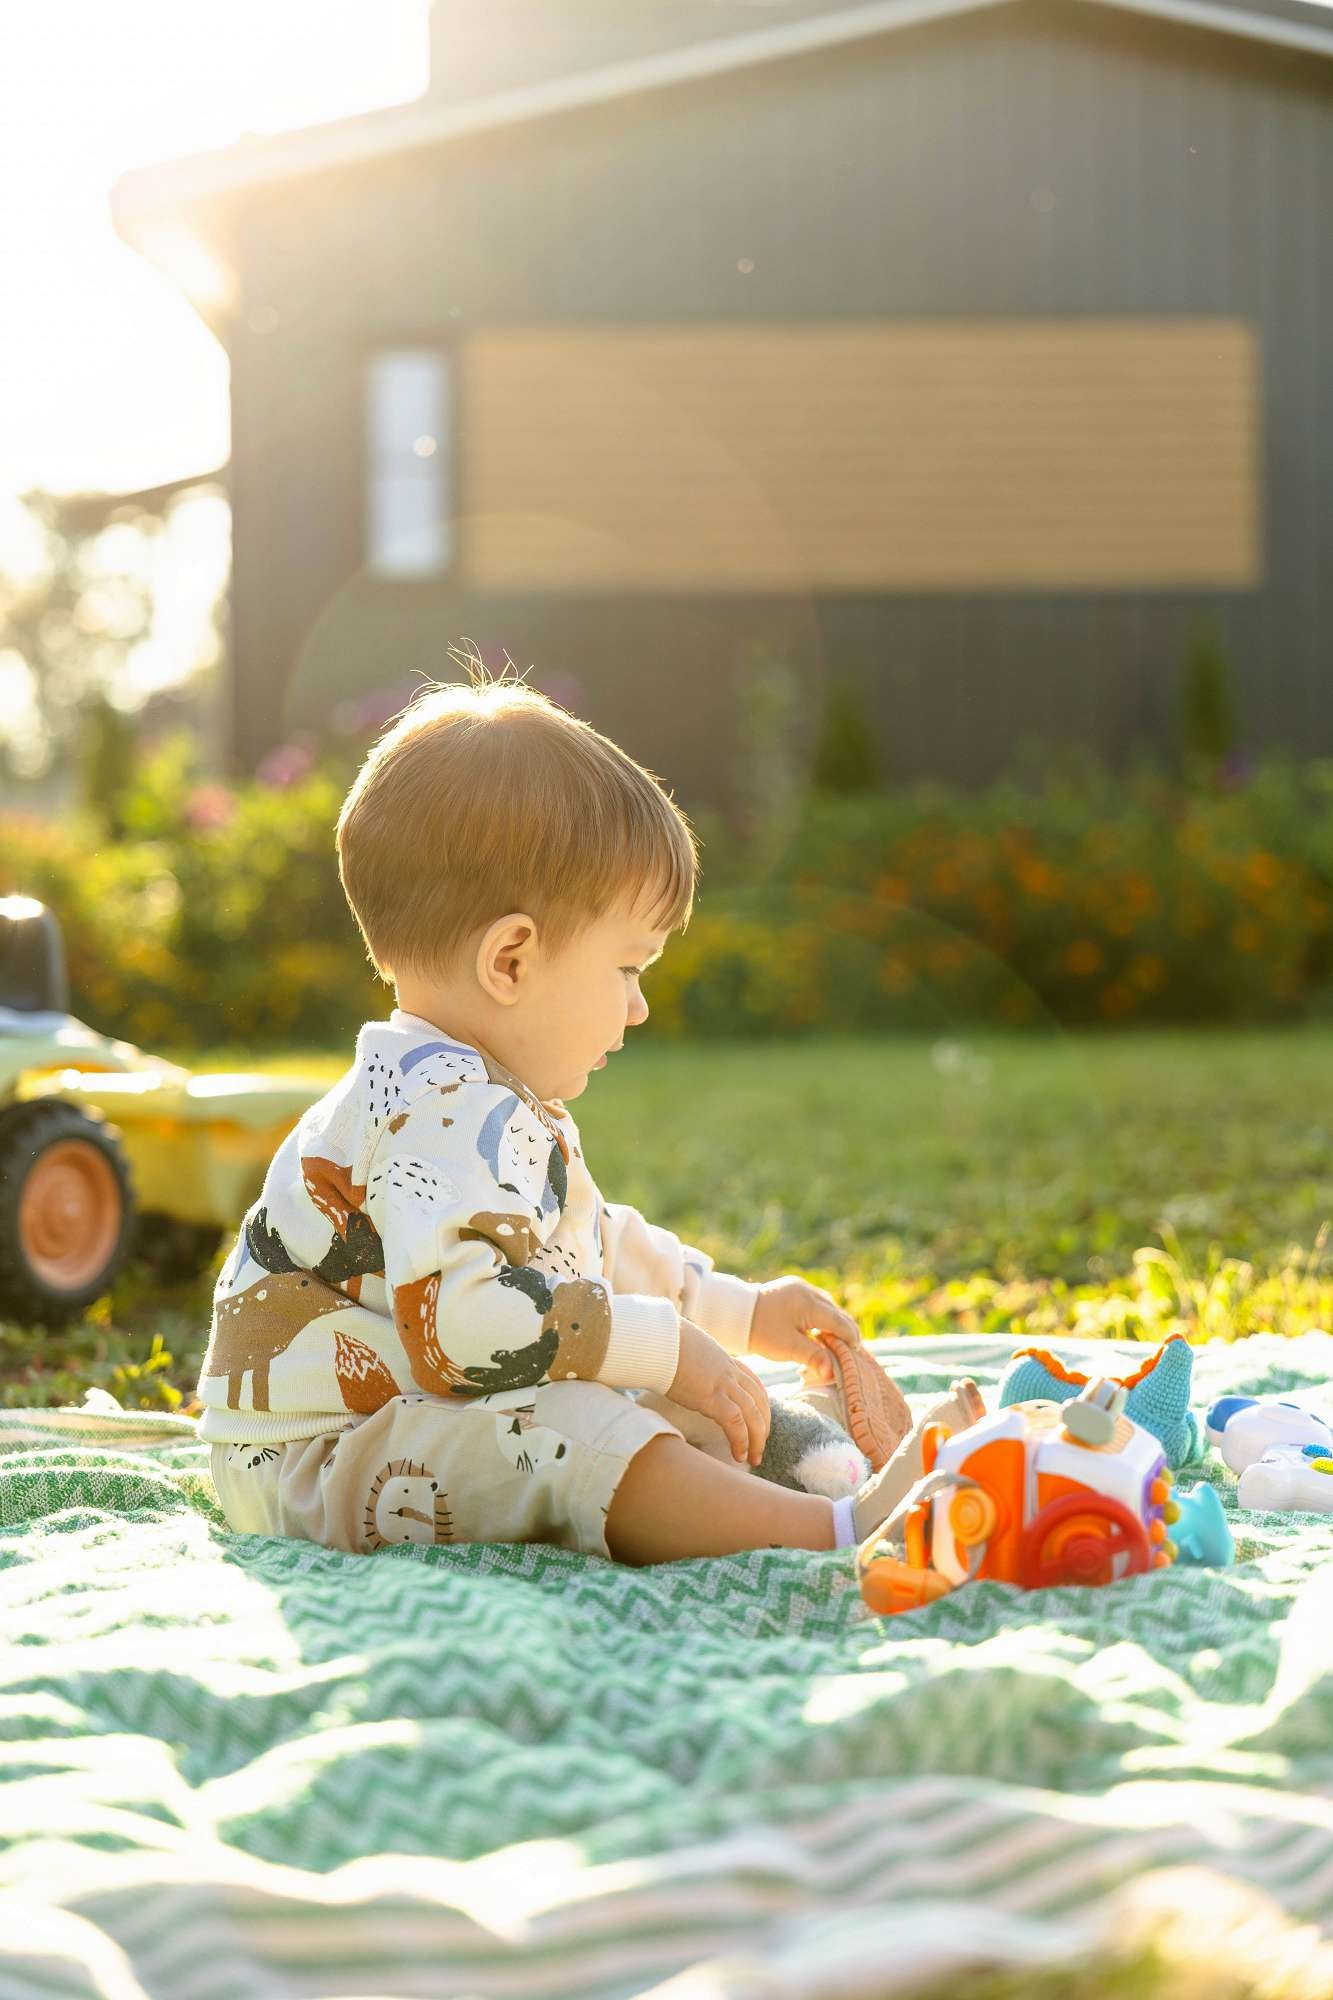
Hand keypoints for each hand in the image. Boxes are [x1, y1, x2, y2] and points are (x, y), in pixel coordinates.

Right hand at [668, 1318, 771, 1465]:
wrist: (657, 1339)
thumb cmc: (664, 1343)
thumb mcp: (687, 1350)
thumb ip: (694, 1361)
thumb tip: (682, 1365)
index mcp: (725, 1361)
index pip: (754, 1385)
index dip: (761, 1406)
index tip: (760, 1422)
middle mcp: (729, 1372)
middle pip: (759, 1401)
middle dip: (763, 1426)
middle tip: (759, 1448)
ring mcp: (723, 1384)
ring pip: (753, 1415)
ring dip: (757, 1440)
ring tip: (753, 1459)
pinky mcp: (711, 1396)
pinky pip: (735, 1423)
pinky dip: (741, 1441)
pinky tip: (738, 1455)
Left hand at [747, 1276, 863, 1386]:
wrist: (736, 1314)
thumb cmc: (762, 1332)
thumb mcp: (788, 1348)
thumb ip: (814, 1358)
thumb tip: (833, 1373)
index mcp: (809, 1304)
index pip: (840, 1322)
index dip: (850, 1339)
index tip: (855, 1353)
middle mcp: (808, 1291)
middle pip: (836, 1312)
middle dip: (845, 1331)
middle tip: (851, 1350)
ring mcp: (801, 1287)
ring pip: (828, 1306)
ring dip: (834, 1323)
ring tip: (836, 1342)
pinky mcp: (794, 1287)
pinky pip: (816, 1302)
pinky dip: (822, 1316)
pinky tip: (820, 1330)